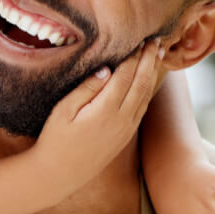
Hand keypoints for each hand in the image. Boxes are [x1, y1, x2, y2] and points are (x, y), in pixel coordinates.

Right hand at [33, 40, 164, 193]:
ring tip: (158, 54)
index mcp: (105, 110)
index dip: (134, 56)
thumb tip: (106, 69)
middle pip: (141, 83)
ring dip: (153, 73)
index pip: (126, 76)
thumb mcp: (64, 110)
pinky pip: (142, 108)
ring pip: (146, 95)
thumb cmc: (55, 139)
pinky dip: (148, 89)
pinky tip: (148, 79)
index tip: (139, 39)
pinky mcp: (126, 136)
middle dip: (150, 60)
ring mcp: (126, 129)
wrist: (60, 175)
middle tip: (156, 40)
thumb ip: (86, 88)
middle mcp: (122, 120)